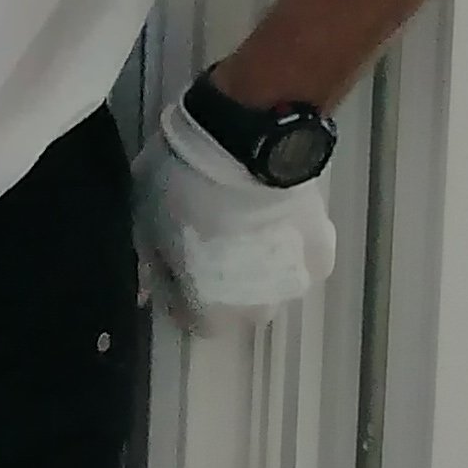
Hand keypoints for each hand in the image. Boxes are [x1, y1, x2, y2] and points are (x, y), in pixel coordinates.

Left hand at [132, 96, 335, 331]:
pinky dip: (290, 245)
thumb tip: (152, 277)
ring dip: (259, 266)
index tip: (174, 262)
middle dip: (223, 283)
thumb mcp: (144, 220)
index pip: (192, 320)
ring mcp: (296, 282)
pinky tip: (277, 217)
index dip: (180, 291)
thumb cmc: (184, 185)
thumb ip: (153, 258)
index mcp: (211, 309)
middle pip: (237, 308)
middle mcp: (257, 309)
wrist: (245, 148)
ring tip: (245, 224)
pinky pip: (302, 260)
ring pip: (273, 286)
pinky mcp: (323, 252)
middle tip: (211, 240)